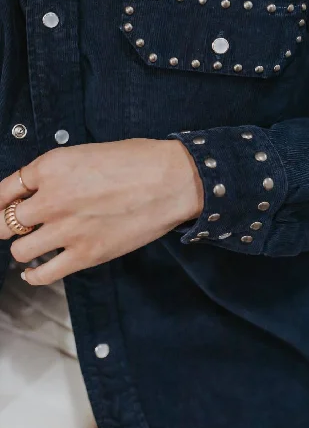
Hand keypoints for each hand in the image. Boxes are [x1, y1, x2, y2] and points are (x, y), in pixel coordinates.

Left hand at [0, 139, 203, 283]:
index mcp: (51, 166)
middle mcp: (51, 198)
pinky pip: (42, 274)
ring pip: (19, 249)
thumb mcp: (88, 153)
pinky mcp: (85, 254)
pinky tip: (33, 270)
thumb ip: (58, 173)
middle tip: (14, 226)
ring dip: (24, 246)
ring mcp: (66, 229)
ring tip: (34, 243)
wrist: (173, 181)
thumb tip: (39, 190)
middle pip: (4, 222)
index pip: (4, 189)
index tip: (2, 207)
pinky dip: (33, 274)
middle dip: (7, 224)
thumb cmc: (139, 161)